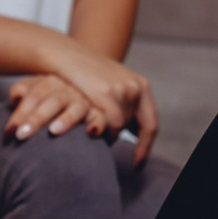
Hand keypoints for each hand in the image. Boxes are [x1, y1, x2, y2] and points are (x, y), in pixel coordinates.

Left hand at [6, 74, 103, 141]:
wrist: (95, 83)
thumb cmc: (58, 91)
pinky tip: (92, 132)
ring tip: (53, 131)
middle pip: (52, 101)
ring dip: (66, 119)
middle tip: (22, 135)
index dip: (21, 112)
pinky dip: (98, 123)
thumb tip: (14, 99)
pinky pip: (102, 117)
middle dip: (37, 118)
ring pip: (77, 107)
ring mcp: (86, 99)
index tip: (9, 132)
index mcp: (51, 81)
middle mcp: (69, 88)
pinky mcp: (102, 112)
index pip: (34, 94)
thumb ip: (25, 90)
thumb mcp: (41, 86)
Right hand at [47, 43, 158, 164]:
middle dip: (119, 139)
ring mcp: (122, 89)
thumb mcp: (111, 88)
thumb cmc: (86, 75)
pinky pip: (111, 123)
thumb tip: (131, 130)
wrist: (67, 54)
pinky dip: (102, 130)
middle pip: (133, 127)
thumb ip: (123, 105)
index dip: (145, 147)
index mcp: (141, 86)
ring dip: (107, 134)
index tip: (137, 164)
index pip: (150, 124)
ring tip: (93, 134)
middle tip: (106, 146)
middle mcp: (135, 87)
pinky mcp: (106, 92)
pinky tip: (90, 130)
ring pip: (120, 126)